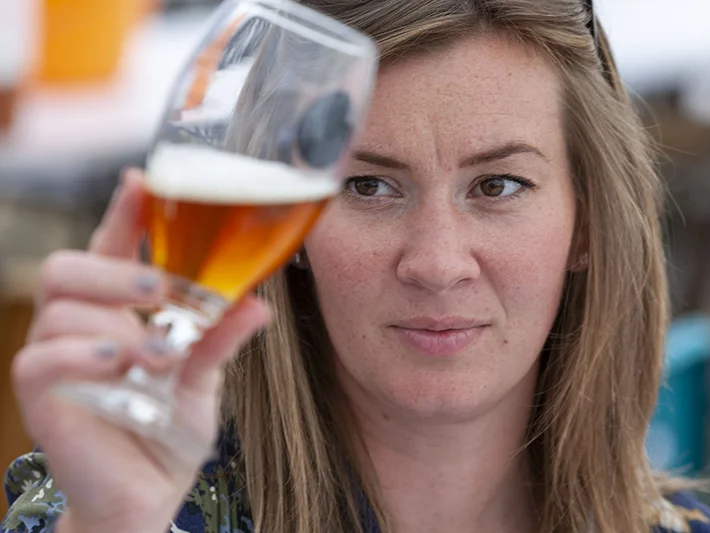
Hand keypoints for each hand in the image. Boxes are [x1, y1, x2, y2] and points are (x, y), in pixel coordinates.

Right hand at [11, 170, 269, 532]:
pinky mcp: (39, 394)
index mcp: (117, 311)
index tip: (142, 180)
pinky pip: (41, 357)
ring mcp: (55, 357)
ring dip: (118, 324)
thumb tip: (258, 302)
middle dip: (115, 270)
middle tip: (161, 291)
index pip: (112, 247)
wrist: (147, 495)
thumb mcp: (205, 378)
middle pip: (68, 265)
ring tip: (161, 356)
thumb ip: (220, 338)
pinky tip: (122, 365)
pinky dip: (85, 355)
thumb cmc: (170, 430)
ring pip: (60, 308)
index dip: (124, 212)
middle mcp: (80, 325)